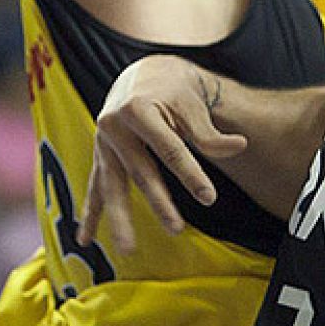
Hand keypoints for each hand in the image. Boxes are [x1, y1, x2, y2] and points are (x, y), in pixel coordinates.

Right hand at [78, 55, 248, 252]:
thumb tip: (240, 146)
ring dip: (119, 219)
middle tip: (176, 229)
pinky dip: (90, 214)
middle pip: (140, 171)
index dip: (190, 174)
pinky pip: (94, 188)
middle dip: (158, 202)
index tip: (209, 197)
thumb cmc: (171, 90)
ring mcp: (103, 144)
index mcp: (137, 109)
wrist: (141, 75)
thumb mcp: (191, 106)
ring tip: (127, 250)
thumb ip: (209, 133)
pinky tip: (84, 240)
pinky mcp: (99, 157)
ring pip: (111, 186)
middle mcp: (113, 126)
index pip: (169, 149)